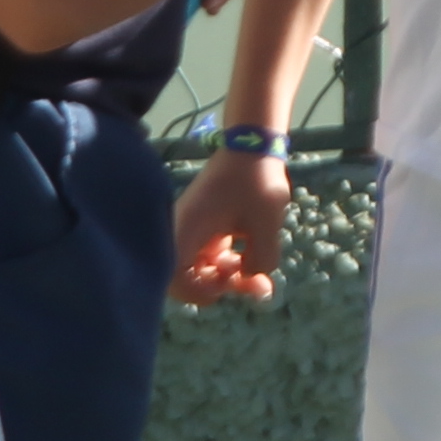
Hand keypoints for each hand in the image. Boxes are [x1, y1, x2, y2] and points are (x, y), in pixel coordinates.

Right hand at [171, 146, 290, 305]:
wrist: (253, 148)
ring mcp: (191, 230)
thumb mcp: (267, 225)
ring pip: (200, 268)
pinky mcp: (202, 228)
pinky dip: (228, 263)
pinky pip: (208, 255)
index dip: (196, 292)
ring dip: (227, 276)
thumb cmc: (257, 183)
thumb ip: (261, 259)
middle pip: (186, 276)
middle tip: (254, 286)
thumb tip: (252, 278)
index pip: (174, 277)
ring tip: (259, 280)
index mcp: (186, 231)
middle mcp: (181, 233)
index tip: (224, 290)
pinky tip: (251, 262)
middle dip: (220, 286)